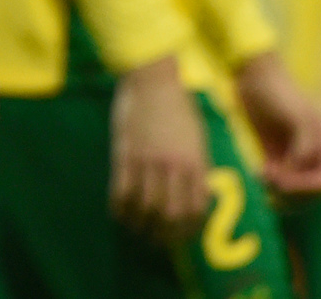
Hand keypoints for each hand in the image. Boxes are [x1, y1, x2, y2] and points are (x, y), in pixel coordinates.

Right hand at [109, 54, 209, 242]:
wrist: (153, 80)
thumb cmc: (179, 105)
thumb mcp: (198, 137)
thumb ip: (199, 166)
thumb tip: (200, 193)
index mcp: (195, 162)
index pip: (195, 209)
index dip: (188, 230)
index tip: (180, 236)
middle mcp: (173, 166)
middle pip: (170, 215)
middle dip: (164, 235)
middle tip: (157, 240)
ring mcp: (147, 161)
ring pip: (144, 208)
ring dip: (140, 225)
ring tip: (137, 230)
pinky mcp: (125, 155)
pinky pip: (121, 192)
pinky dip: (120, 208)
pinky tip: (119, 212)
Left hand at [235, 51, 320, 195]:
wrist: (254, 76)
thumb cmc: (280, 92)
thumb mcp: (299, 116)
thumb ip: (306, 145)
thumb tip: (297, 170)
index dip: (312, 185)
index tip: (289, 180)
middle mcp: (311, 151)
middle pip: (311, 187)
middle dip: (294, 189)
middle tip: (272, 179)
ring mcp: (291, 153)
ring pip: (293, 185)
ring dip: (281, 189)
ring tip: (264, 177)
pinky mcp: (273, 152)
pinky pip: (277, 176)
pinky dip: (270, 181)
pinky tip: (260, 172)